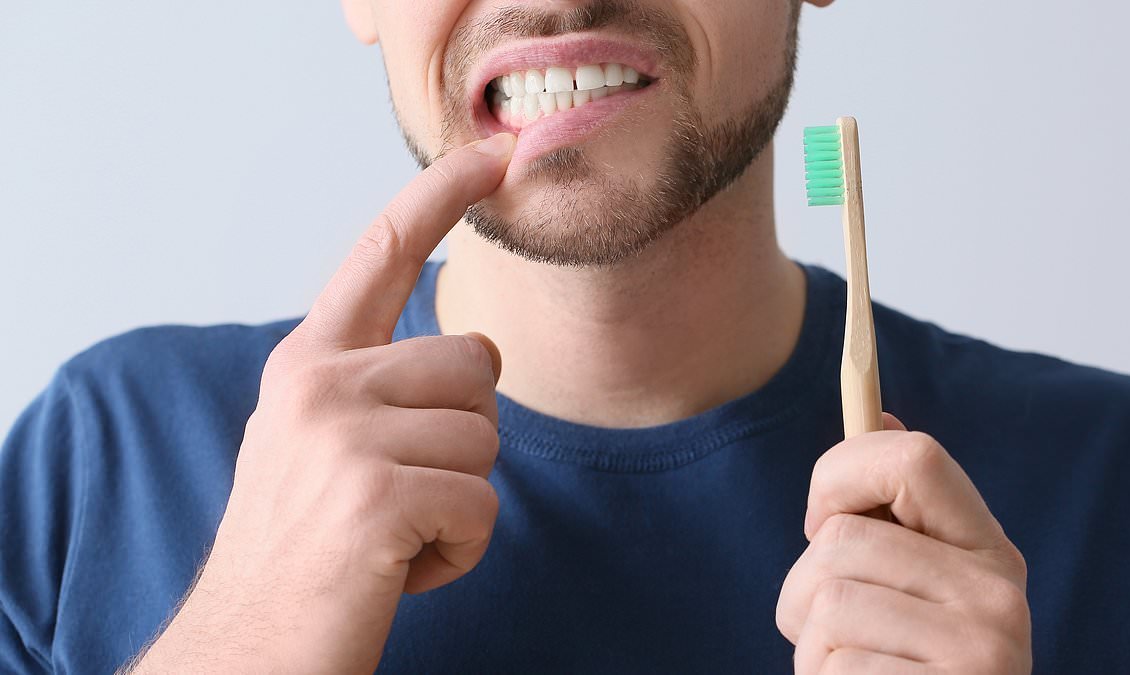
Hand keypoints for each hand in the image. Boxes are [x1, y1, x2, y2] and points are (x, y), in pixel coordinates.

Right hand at [130, 133, 515, 673]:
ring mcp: (343, 437)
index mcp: (309, 363)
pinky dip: (460, 551)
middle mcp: (319, 383)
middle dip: (464, 434)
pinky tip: (400, 569)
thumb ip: (376, 382)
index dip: (443, 195)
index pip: (382, 253)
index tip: (499, 152)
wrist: (247, 647)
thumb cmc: (302, 547)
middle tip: (399, 492)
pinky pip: (483, 506)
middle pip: (476, 361)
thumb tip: (473, 350)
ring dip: (460, 499)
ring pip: (487, 437)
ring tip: (393, 533)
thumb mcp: (320, 442)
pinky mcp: (376, 496)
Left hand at [776, 414, 1031, 673]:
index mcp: (989, 551)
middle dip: (803, 587)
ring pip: (824, 601)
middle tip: (833, 629)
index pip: (915, 458)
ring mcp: (977, 652)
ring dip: (808, 645)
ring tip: (850, 670)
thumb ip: (898, 512)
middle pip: (840, 540)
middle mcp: (997, 595)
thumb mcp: (918, 584)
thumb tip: (877, 410)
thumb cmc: (910, 664)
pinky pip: (827, 665)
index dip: (840, 474)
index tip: (821, 518)